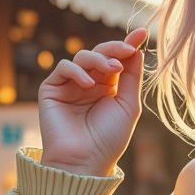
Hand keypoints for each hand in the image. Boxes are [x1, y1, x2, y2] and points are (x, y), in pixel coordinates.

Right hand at [38, 28, 147, 175]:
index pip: (118, 60)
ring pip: (83, 56)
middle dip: (115, 48)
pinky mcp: (52, 89)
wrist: (84, 161)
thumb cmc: (108, 139)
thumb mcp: (128, 106)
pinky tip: (89, 84)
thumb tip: (136, 49)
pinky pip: (64, 68)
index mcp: (109, 88)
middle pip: (101, 54)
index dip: (129, 45)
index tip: (142, 33)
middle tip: (128, 50)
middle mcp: (89, 83)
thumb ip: (131, 77)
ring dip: (99, 59)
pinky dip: (77, 71)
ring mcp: (70, 85)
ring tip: (112, 70)